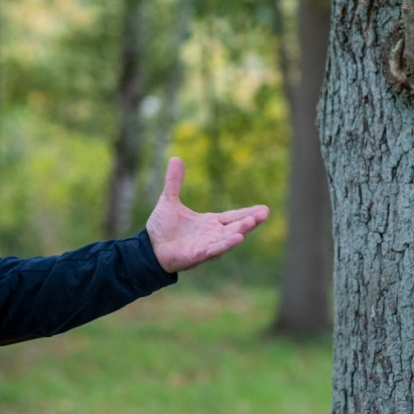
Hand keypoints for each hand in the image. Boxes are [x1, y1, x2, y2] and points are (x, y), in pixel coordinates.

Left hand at [145, 157, 269, 272]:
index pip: (232, 217)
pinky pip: (214, 250)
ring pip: (227, 238)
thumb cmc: (161, 228)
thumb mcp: (169, 200)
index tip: (264, 209)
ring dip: (240, 230)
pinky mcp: (197, 255)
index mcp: (209, 223)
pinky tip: (238, 238)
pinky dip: (226, 244)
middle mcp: (211, 235)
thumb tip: (176, 158)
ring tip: (252, 222)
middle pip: (235, 227)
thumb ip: (174, 182)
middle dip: (250, 221)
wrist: (148, 248)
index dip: (248, 213)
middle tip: (265, 213)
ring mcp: (206, 246)